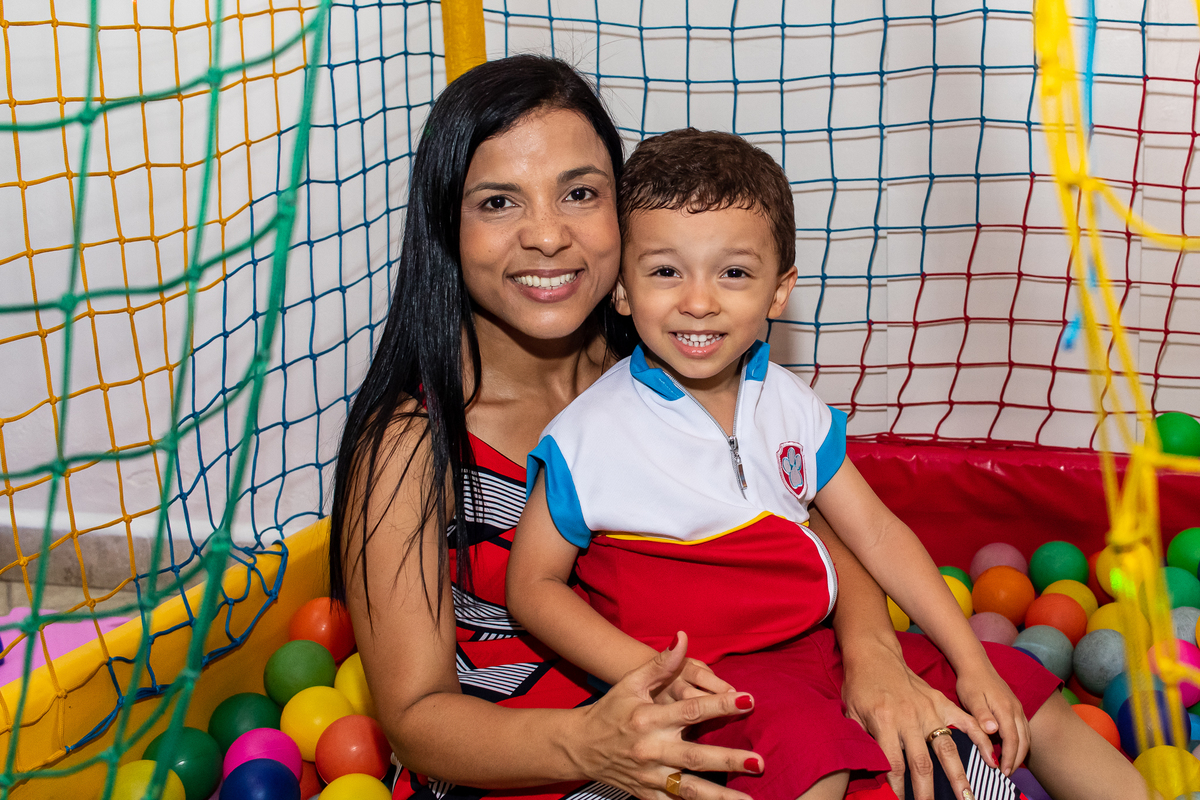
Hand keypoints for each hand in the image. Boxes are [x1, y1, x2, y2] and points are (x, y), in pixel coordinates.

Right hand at [571, 632, 762, 799]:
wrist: (581, 746)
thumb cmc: (611, 710)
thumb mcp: (631, 682)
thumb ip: (660, 663)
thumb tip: (682, 638)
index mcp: (649, 718)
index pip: (690, 710)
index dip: (720, 705)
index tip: (748, 699)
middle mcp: (651, 749)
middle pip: (695, 756)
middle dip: (728, 759)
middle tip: (759, 761)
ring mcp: (650, 776)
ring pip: (689, 789)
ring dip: (720, 796)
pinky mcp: (648, 794)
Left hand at [842, 642, 994, 799]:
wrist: (874, 654)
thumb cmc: (860, 686)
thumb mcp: (852, 714)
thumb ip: (864, 741)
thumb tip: (871, 769)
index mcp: (885, 722)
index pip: (895, 764)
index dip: (899, 788)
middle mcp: (909, 718)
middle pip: (922, 763)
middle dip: (928, 791)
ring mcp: (929, 710)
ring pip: (947, 749)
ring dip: (958, 776)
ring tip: (967, 797)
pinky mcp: (941, 702)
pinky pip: (965, 722)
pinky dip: (980, 741)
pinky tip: (992, 760)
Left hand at [954, 662, 1030, 776]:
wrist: (976, 665)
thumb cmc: (971, 683)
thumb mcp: (972, 698)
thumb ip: (982, 715)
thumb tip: (993, 730)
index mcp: (1005, 709)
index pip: (1012, 739)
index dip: (1009, 757)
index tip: (1002, 771)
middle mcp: (1016, 710)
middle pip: (1023, 741)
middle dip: (1016, 760)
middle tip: (1006, 775)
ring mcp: (1018, 709)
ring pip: (1026, 736)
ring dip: (1020, 753)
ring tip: (1009, 767)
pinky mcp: (1016, 708)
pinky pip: (1024, 730)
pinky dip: (1021, 743)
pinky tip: (1013, 750)